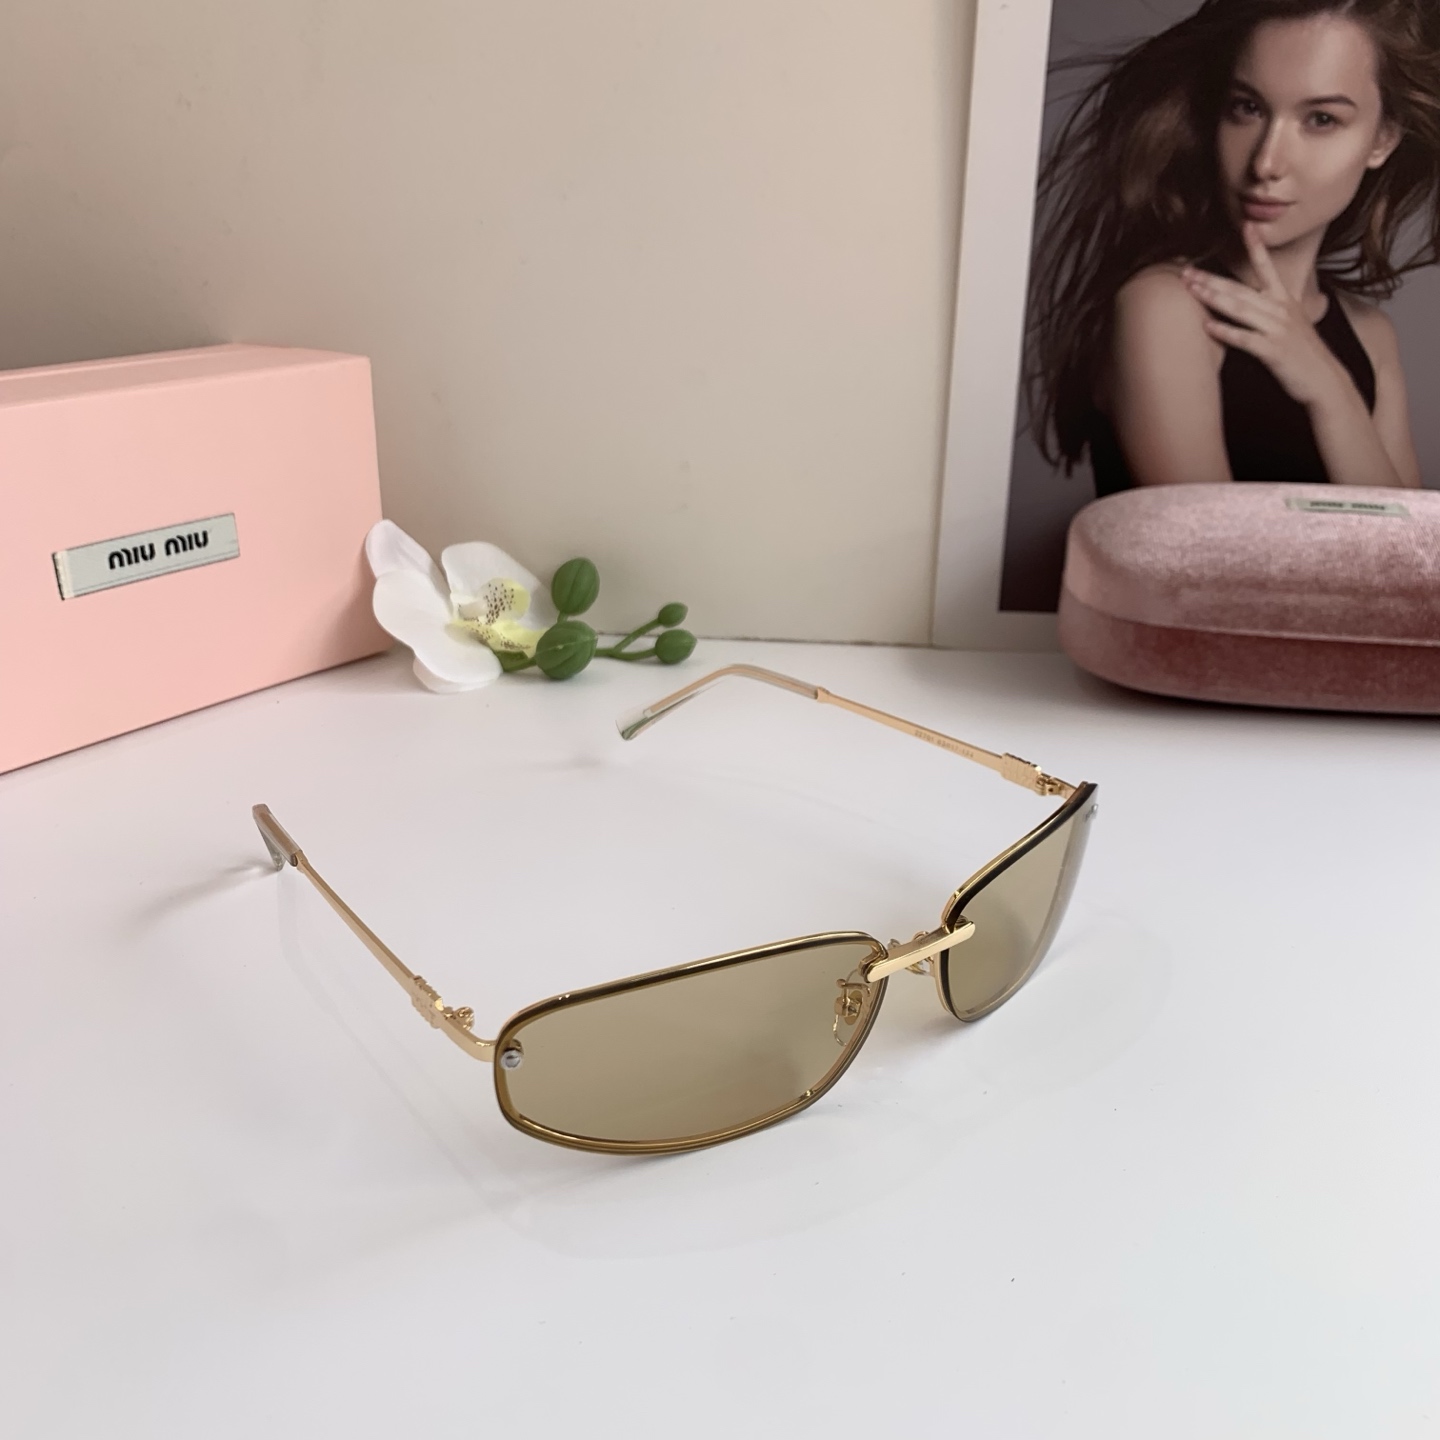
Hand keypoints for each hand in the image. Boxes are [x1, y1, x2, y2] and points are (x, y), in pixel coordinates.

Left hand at [1181, 224, 1349, 410]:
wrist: (1324, 380)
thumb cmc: (1302, 354)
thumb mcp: (1290, 324)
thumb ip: (1270, 310)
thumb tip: (1248, 301)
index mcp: (1284, 301)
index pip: (1267, 268)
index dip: (1256, 247)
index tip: (1246, 226)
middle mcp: (1281, 310)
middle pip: (1241, 290)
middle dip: (1211, 279)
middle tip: (1186, 271)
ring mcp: (1278, 329)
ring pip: (1241, 309)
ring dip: (1214, 298)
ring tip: (1191, 290)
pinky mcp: (1273, 350)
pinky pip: (1245, 339)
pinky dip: (1226, 332)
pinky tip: (1207, 327)